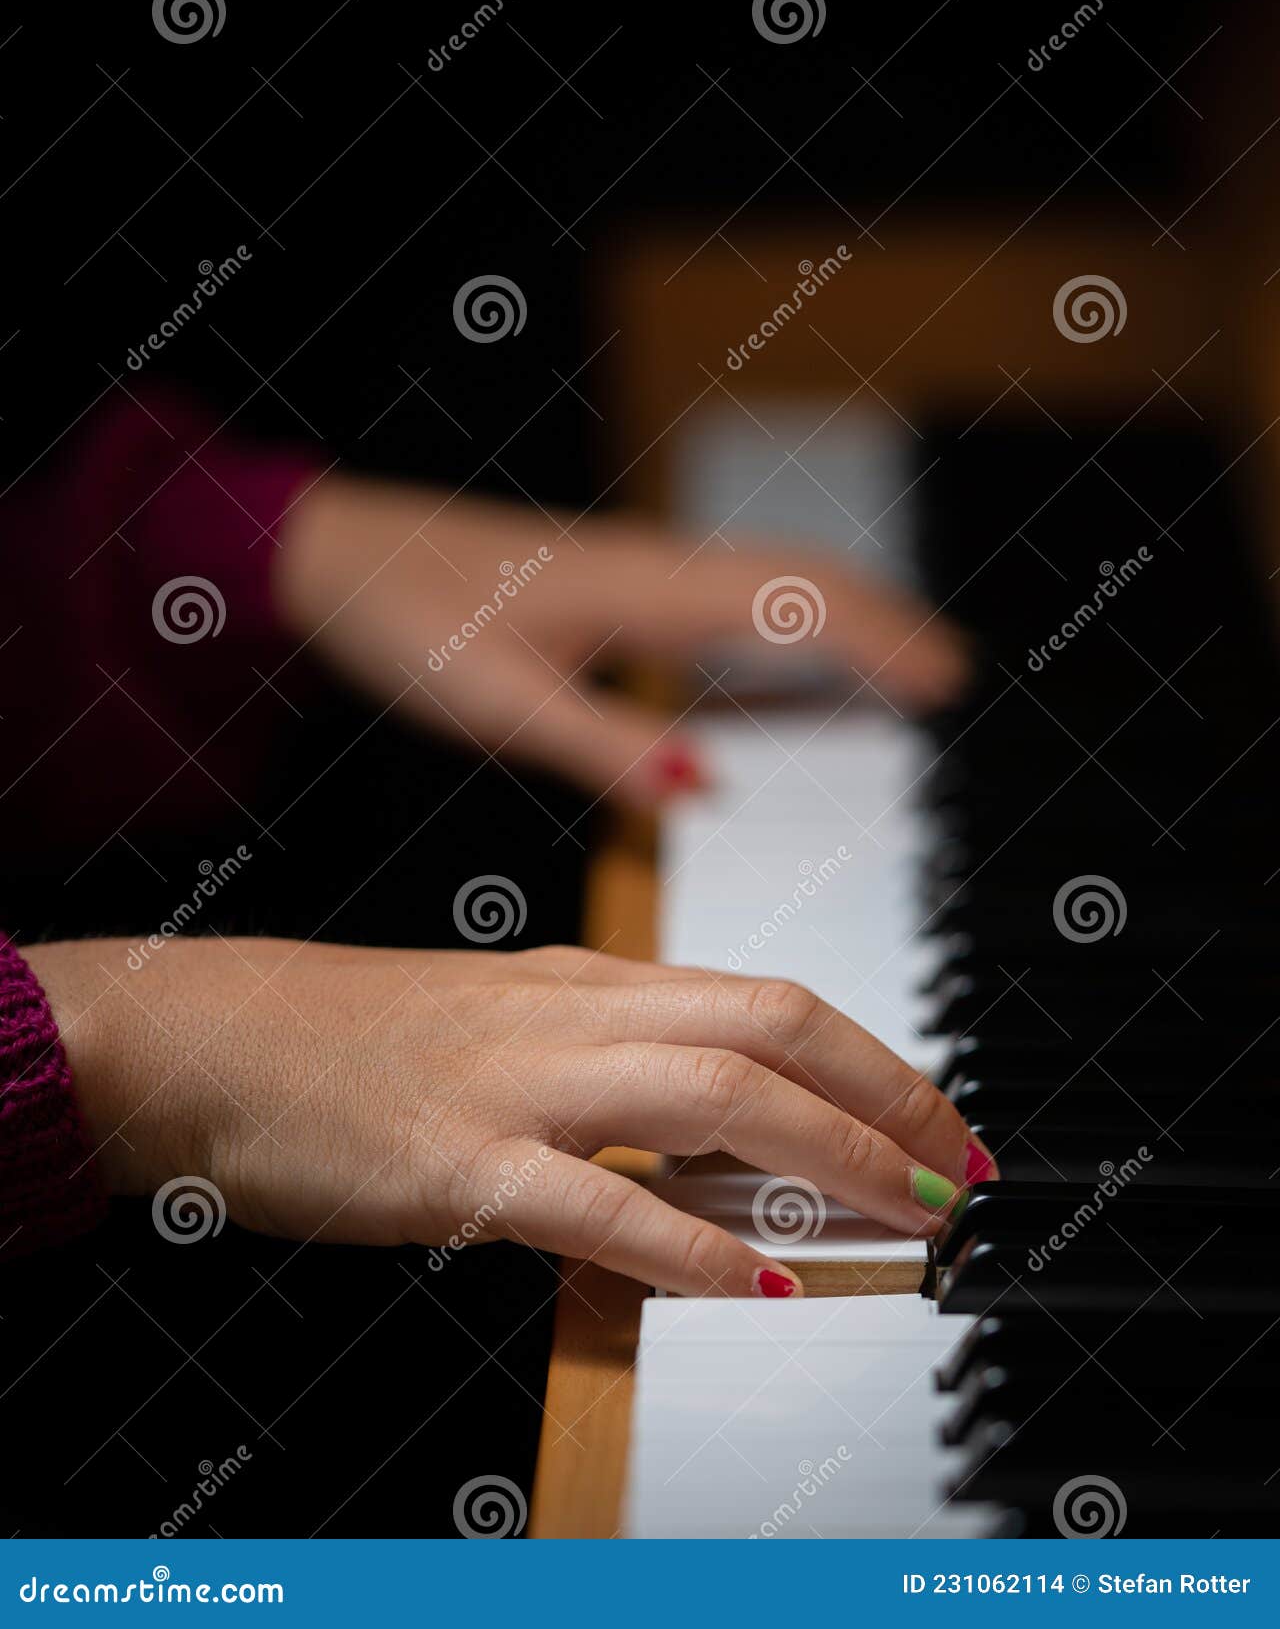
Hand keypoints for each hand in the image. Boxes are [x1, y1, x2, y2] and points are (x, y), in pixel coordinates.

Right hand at [32, 938, 991, 1296]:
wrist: (204, 1035)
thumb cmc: (350, 1039)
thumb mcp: (501, 1029)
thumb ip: (607, 1068)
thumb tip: (713, 1140)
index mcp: (586, 984)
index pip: (768, 1001)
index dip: (874, 1061)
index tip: (937, 1122)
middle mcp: (569, 1016)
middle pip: (769, 1032)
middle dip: (887, 1103)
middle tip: (957, 1174)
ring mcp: (513, 1084)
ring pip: (709, 1097)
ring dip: (827, 1158)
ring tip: (900, 1219)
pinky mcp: (453, 1163)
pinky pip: (594, 1201)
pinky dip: (686, 1243)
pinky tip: (749, 1281)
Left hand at [275, 474, 969, 803]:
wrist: (335, 554)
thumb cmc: (404, 617)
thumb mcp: (499, 702)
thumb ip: (603, 746)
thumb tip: (704, 789)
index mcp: (642, 592)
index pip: (792, 604)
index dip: (876, 642)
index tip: (945, 681)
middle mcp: (653, 567)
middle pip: (800, 578)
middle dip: (884, 622)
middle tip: (952, 674)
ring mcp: (636, 567)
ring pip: (769, 576)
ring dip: (841, 613)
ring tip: (898, 662)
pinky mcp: (612, 581)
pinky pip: (727, 590)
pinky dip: (782, 617)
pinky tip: (780, 655)